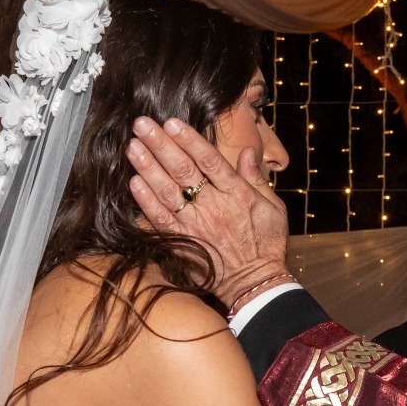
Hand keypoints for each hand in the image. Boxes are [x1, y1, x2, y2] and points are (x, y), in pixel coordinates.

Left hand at [126, 116, 291, 305]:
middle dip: (160, 144)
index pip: (209, 160)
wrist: (256, 283)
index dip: (189, 139)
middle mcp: (214, 207)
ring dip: (147, 167)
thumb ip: (257, 179)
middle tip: (141, 124)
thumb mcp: (274, 208)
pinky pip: (160, 219)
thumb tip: (247, 152)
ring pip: (167, 191)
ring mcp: (196, 225)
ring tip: (132, 147)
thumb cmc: (266, 244)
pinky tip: (134, 183)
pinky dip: (145, 201)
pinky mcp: (183, 243)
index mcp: (237, 194)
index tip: (171, 122)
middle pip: (183, 170)